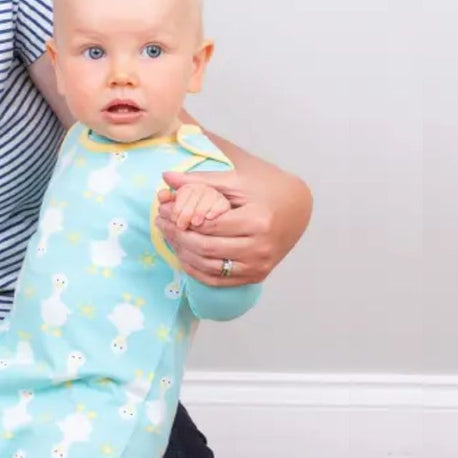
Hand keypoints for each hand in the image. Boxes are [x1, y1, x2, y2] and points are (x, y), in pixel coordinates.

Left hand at [155, 167, 310, 286]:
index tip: (163, 208)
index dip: (181, 218)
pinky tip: (183, 254)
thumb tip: (166, 178)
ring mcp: (259, 265)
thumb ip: (200, 181)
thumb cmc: (265, 189)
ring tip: (169, 236)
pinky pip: (218, 280)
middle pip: (206, 247)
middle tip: (160, 222)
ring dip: (183, 253)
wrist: (297, 208)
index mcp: (258, 220)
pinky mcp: (256, 276)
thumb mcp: (235, 180)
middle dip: (177, 235)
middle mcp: (260, 247)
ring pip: (209, 266)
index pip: (208, 224)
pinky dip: (196, 270)